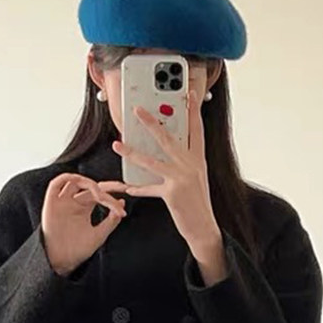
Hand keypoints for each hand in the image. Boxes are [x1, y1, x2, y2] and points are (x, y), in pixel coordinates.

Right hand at [41, 173, 126, 276]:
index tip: (125, 198)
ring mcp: (63, 201)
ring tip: (100, 196)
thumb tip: (122, 203)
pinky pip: (56, 184)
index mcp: (84, 209)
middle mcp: (73, 202)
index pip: (100, 195)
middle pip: (91, 186)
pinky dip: (67, 179)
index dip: (112, 194)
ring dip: (90, 184)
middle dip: (107, 186)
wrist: (62, 261)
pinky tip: (82, 185)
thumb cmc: (78, 250)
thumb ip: (111, 220)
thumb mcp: (100, 234)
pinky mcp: (52, 202)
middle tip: (121, 188)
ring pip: (75, 181)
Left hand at [113, 89, 228, 281]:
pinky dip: (138, 188)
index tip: (190, 94)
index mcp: (198, 159)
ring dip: (132, 152)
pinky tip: (128, 187)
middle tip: (137, 110)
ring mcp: (182, 178)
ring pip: (152, 160)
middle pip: (169, 138)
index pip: (196, 130)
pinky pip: (149, 188)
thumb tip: (168, 149)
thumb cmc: (197, 203)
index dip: (193, 111)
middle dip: (151, 122)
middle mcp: (191, 165)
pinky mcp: (172, 193)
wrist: (204, 228)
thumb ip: (184, 162)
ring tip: (118, 144)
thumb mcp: (195, 178)